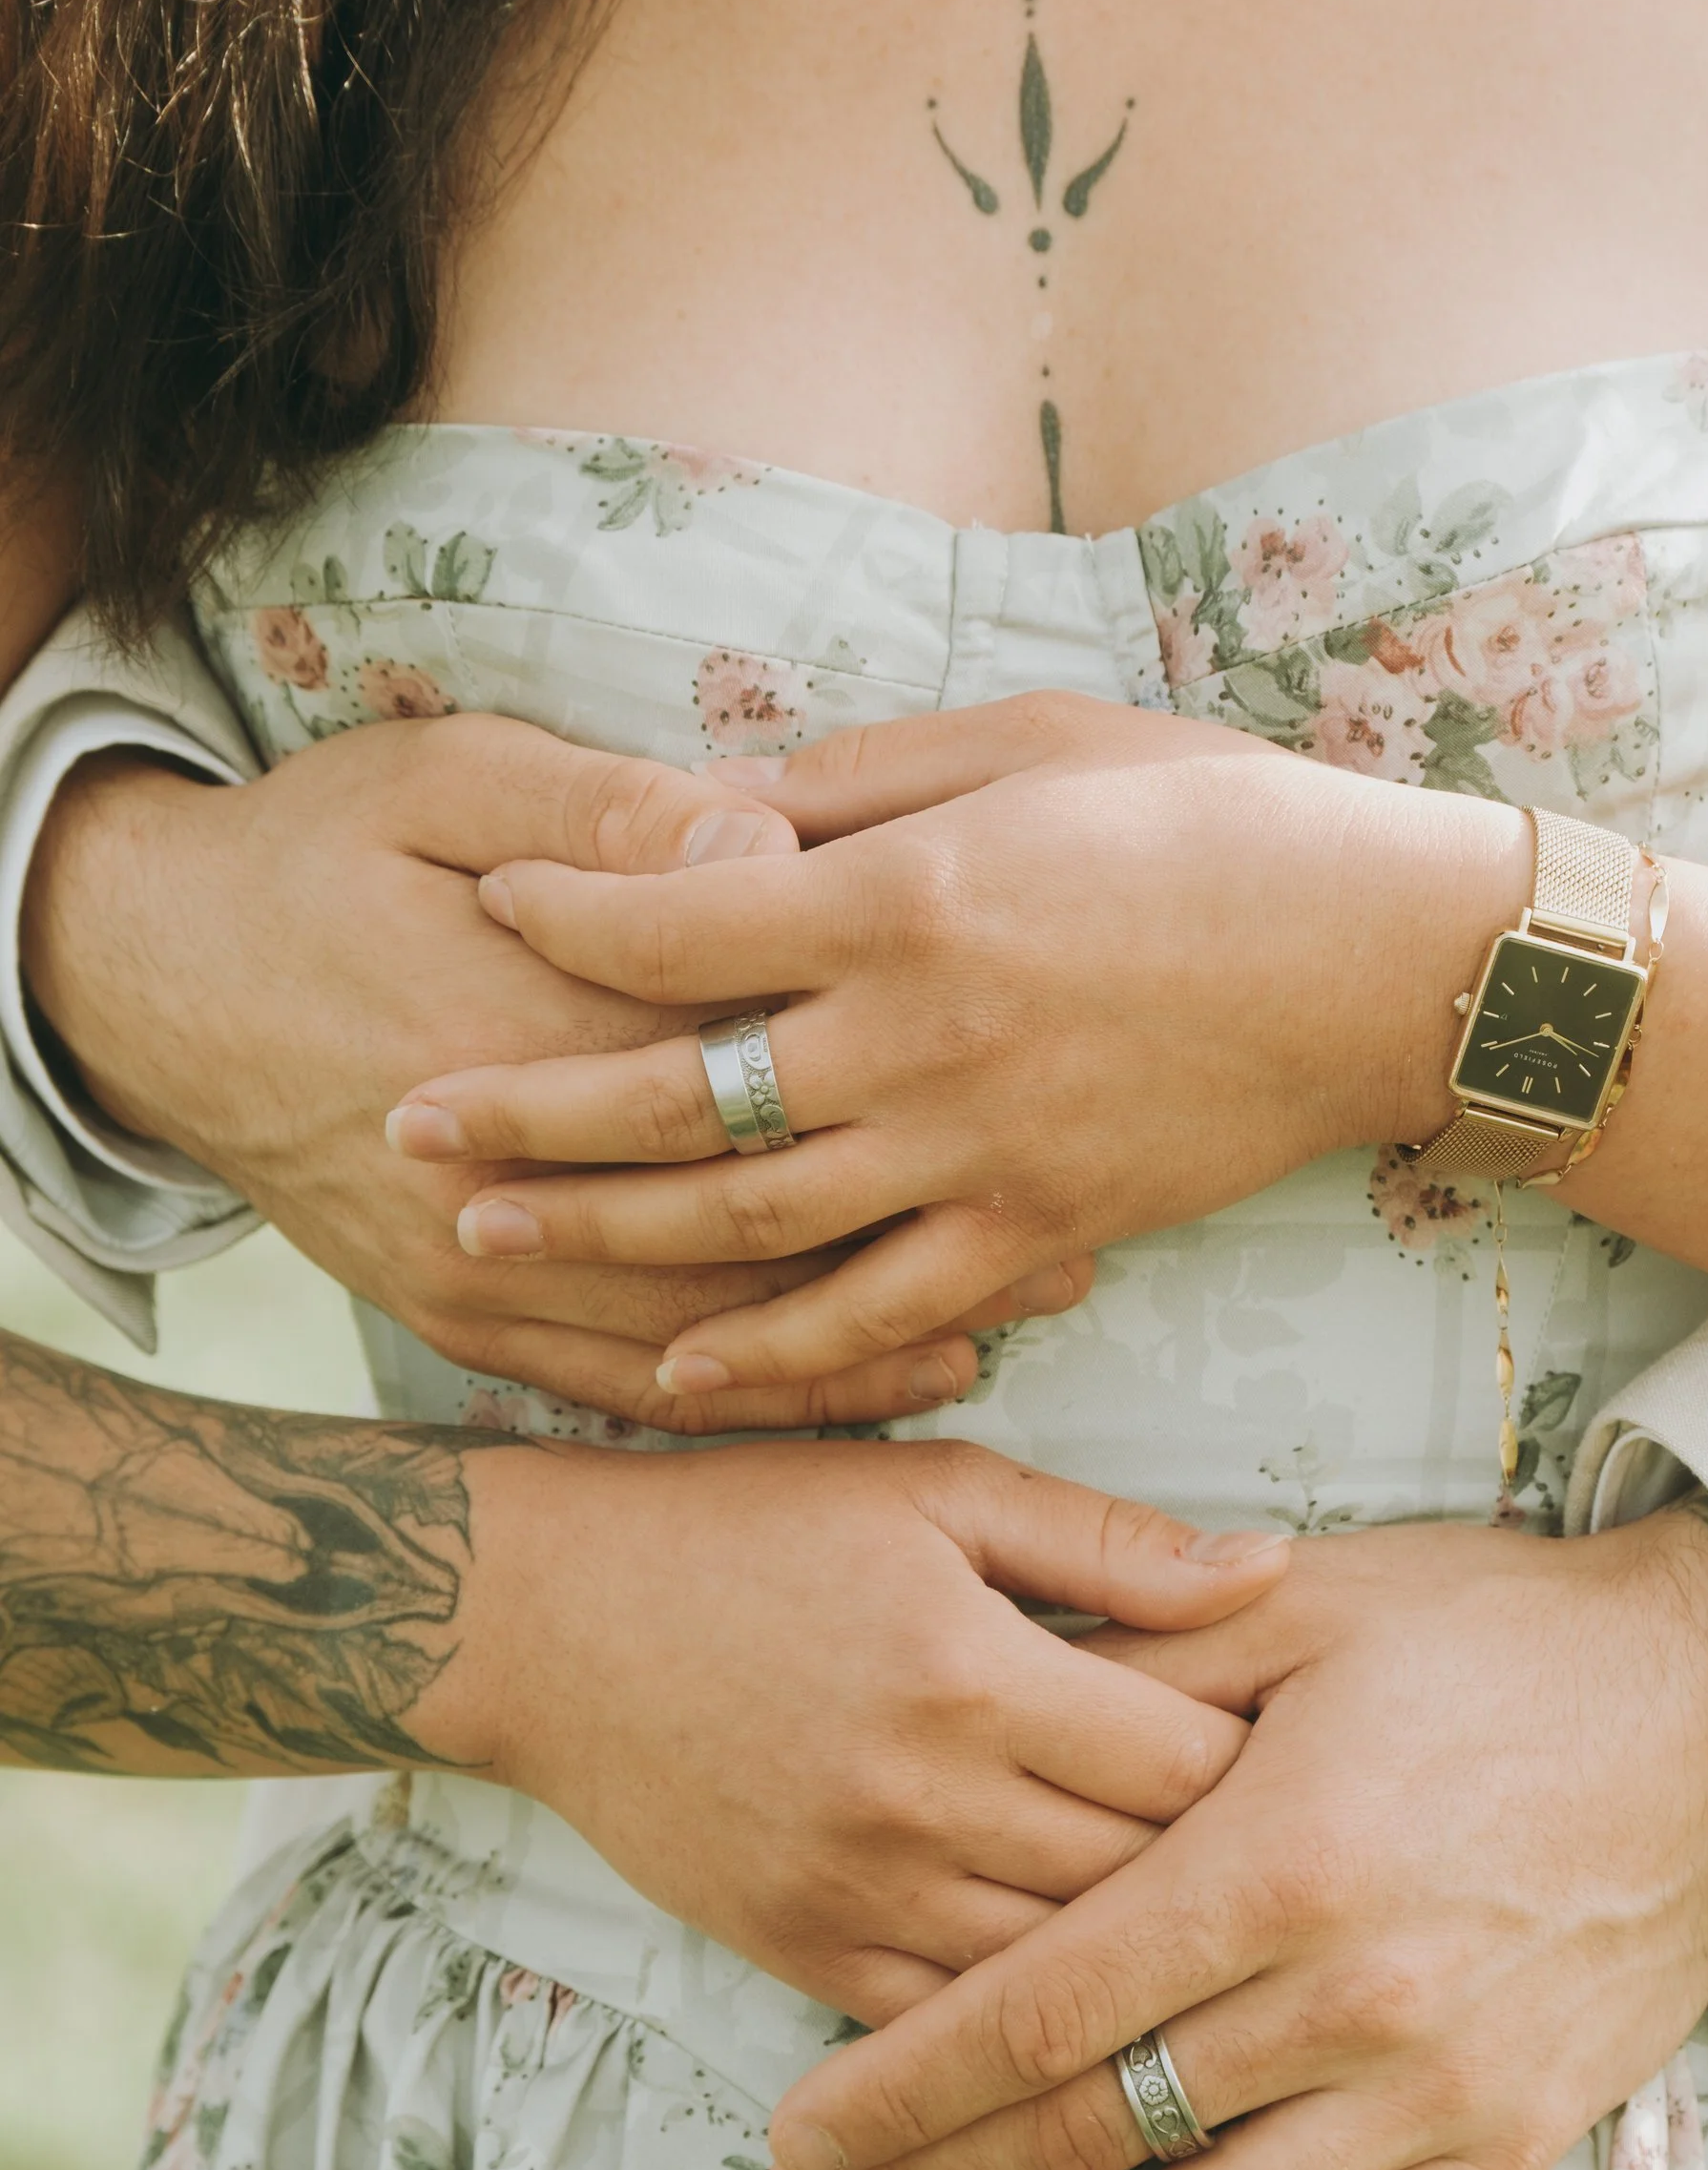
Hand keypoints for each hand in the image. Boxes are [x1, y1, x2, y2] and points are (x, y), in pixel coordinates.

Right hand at [25, 715, 1086, 1429]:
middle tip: (1091, 1204)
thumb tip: (763, 835)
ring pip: (717, 1317)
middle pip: (761, 1201)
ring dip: (878, 1318)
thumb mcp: (449, 778)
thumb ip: (609, 812)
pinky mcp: (464, 1318)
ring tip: (1034, 1298)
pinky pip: (636, 1383)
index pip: (749, 1039)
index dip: (902, 1044)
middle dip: (933, 1205)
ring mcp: (488, 1262)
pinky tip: (878, 1384)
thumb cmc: (317, 853)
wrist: (155, 981)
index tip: (1041, 1036)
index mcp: (544, 1006)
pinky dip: (764, 1392)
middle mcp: (526, 1161)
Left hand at [387, 695, 1522, 1394]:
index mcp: (912, 899)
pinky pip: (884, 1315)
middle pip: (677, 1097)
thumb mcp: (1035, 742)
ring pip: (754, 1225)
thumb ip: (860, 779)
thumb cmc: (1216, 819)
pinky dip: (780, 1354)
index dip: (564, 916)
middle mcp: (924, 1042)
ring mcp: (982, 1155)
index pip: (681, 922)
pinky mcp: (1042, 1235)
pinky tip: (685, 1369)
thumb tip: (712, 800)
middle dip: (528, 1113)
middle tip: (407, 1120)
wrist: (1385, 964)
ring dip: (608, 1238)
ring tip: (487, 1235)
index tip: (484, 910)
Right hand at [416, 1434, 1288, 2020]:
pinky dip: (1033, 2020)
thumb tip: (1273, 1570)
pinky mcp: (801, 1950)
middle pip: (1147, 1885)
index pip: (1195, 1767)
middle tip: (1310, 1874)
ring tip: (1229, 1946)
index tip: (1323, 1768)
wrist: (548, 1619)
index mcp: (976, 1673)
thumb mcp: (938, 1491)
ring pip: (1064, 1977)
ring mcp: (858, 1891)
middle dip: (1238, 1882)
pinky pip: (955, 2025)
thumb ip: (1109, 1544)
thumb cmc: (755, 1530)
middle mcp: (923, 1799)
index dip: (1279, 1775)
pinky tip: (1097, 2001)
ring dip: (1148, 1966)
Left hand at [754, 1506, 1707, 2169]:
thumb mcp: (1304, 1609)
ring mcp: (1436, 2094)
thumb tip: (981, 1722)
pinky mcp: (1508, 2149)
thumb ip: (1135, 1678)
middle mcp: (1351, 2004)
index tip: (795, 2135)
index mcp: (1278, 1863)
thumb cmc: (1499, 1635)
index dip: (896, 2093)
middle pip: (1091, 2142)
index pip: (1039, 2019)